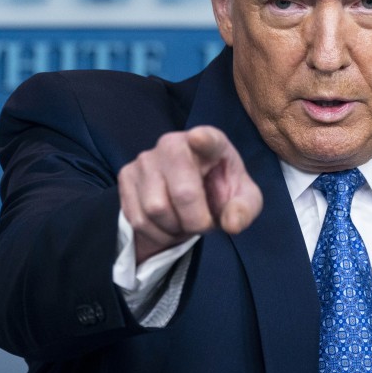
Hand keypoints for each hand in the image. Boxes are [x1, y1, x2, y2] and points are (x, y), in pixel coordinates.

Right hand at [118, 125, 263, 263]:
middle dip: (195, 220)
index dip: (204, 140)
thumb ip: (244, 209)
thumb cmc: (219, 190)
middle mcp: (173, 143)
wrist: (186, 196)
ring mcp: (146, 158)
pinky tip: (166, 224)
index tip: (199, 138)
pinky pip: (138, 219)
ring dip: (173, 229)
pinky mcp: (126, 175)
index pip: (208, 139)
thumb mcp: (243, 200)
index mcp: (210, 142)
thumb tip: (231, 224)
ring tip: (183, 221)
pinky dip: (155, 234)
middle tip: (202, 224)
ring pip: (156, 209)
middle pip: (183, 193)